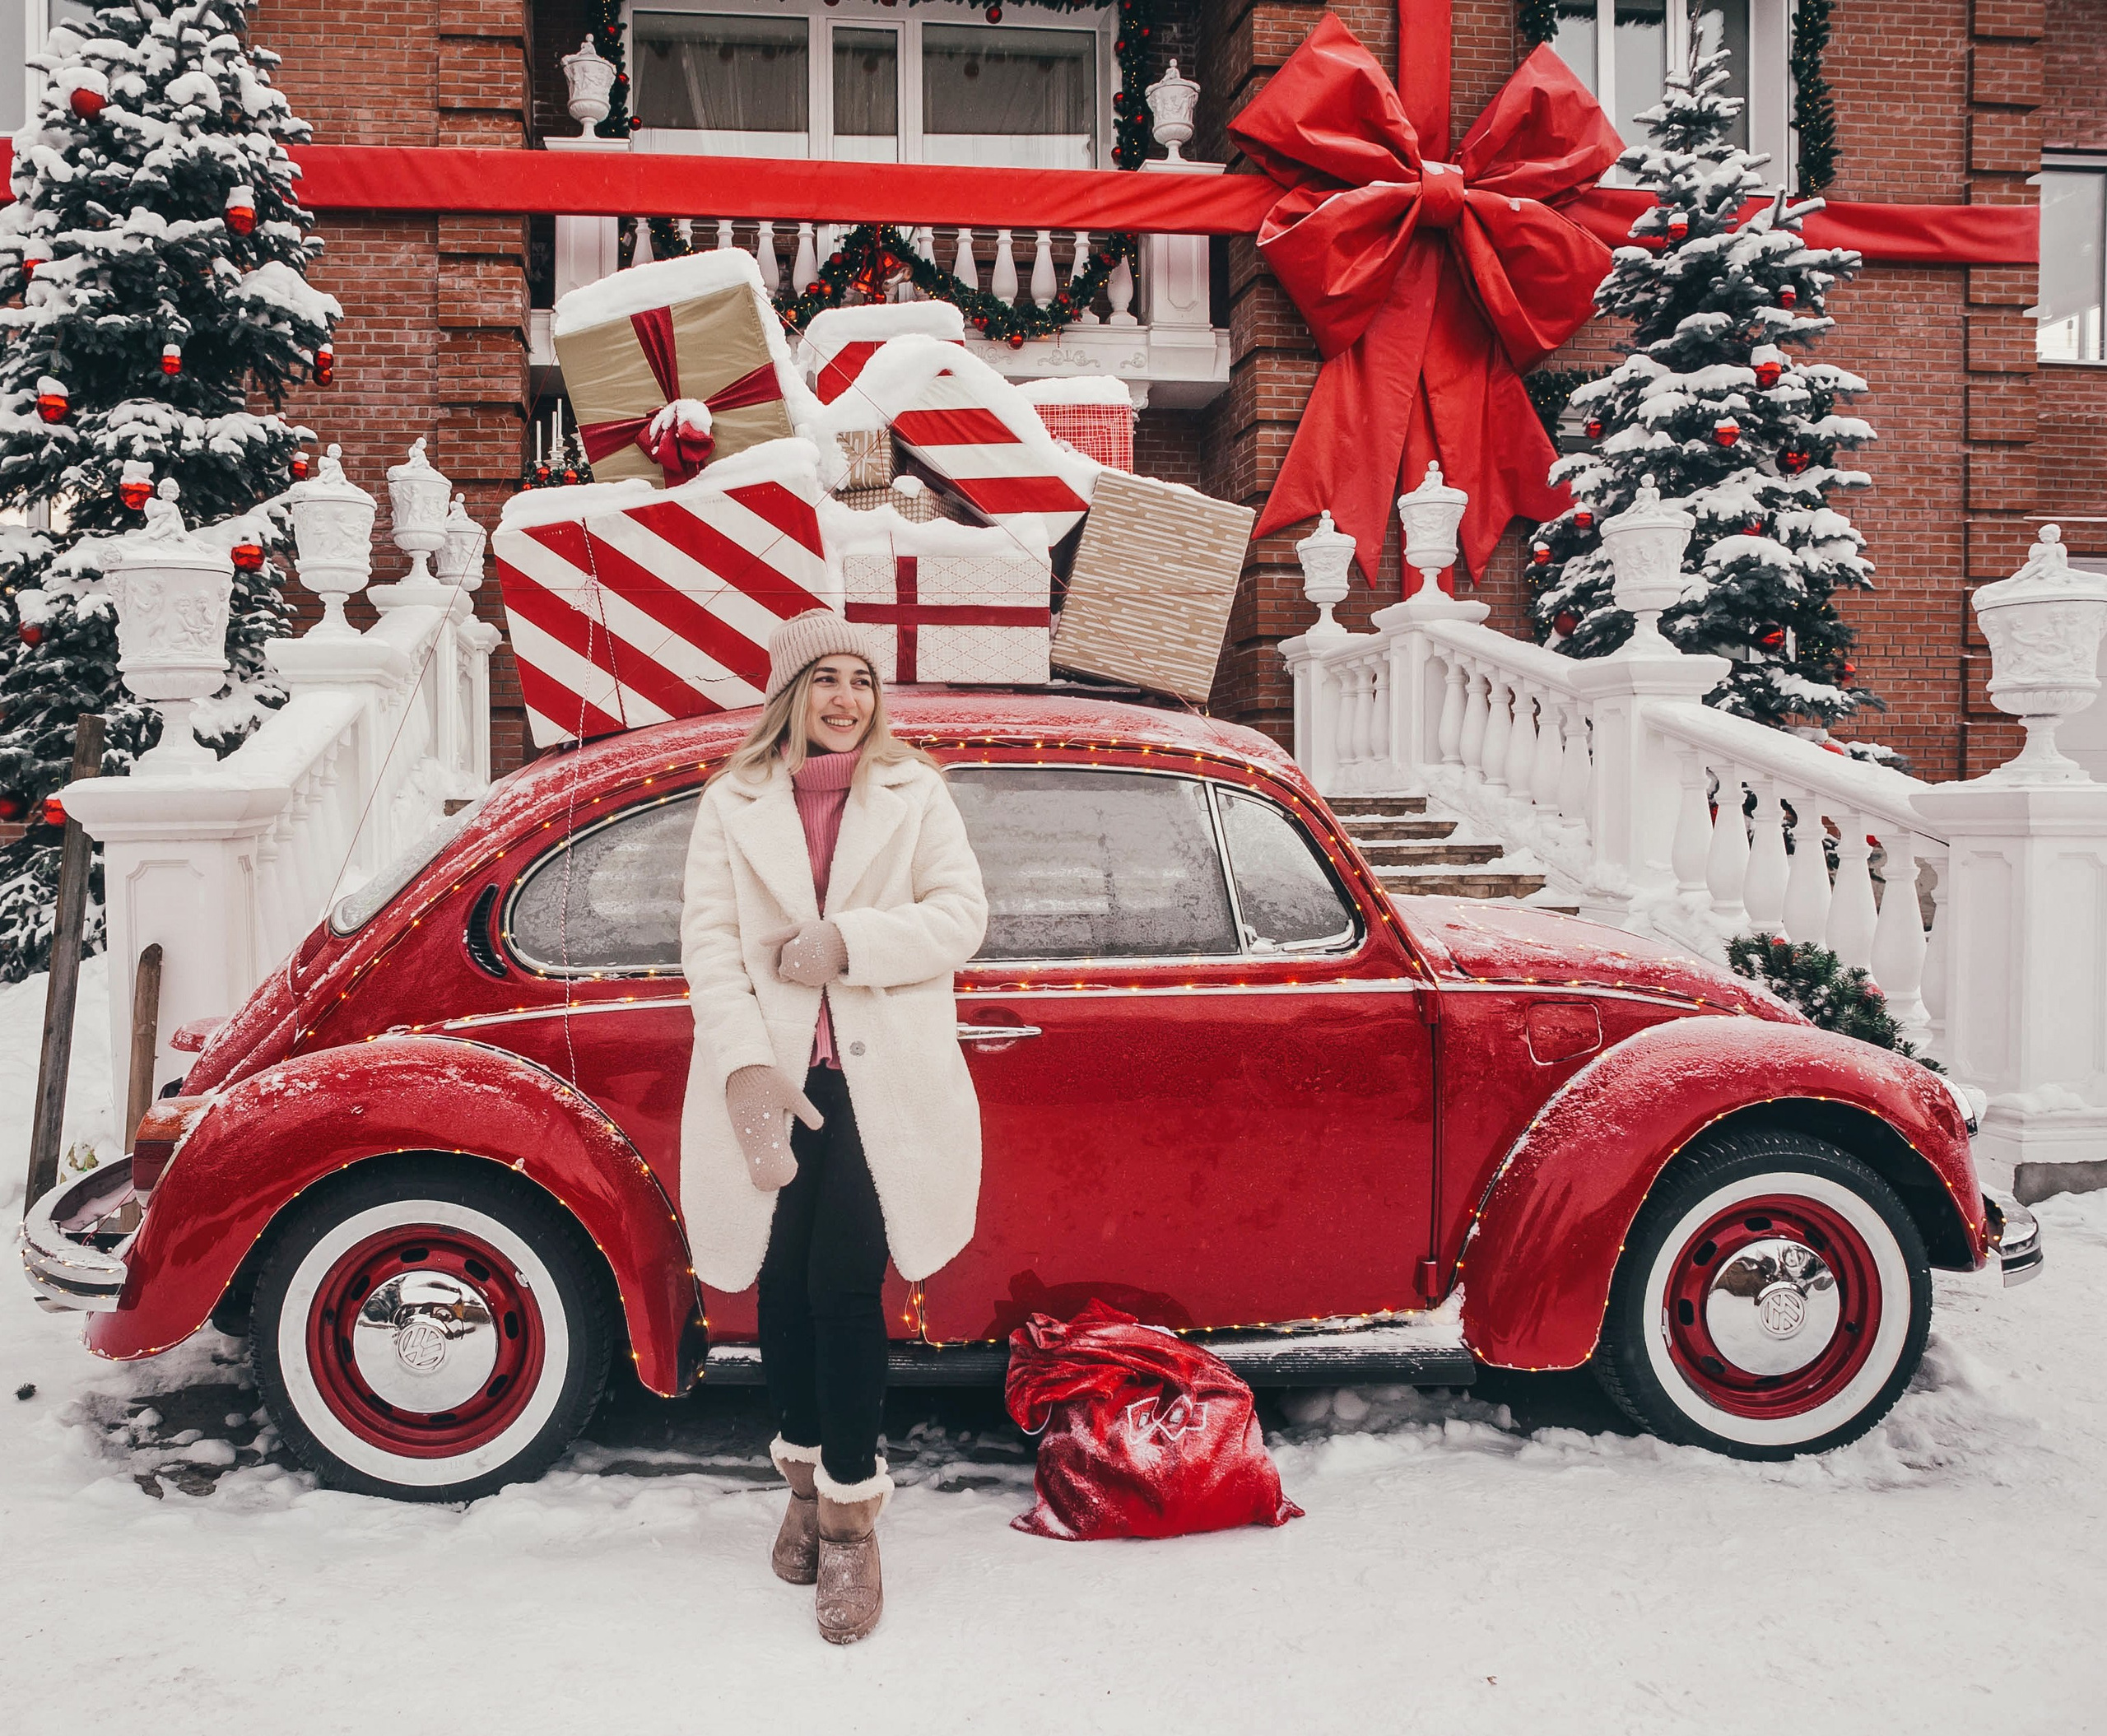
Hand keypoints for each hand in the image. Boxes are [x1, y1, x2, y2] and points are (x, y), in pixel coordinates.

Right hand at [725, 1064, 823, 1190]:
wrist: (742, 1068)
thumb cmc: (768, 1080)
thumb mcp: (791, 1092)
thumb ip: (805, 1110)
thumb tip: (819, 1125)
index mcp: (765, 1132)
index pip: (770, 1168)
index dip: (782, 1174)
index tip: (792, 1169)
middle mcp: (751, 1138)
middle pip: (759, 1173)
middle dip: (774, 1177)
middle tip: (787, 1172)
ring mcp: (743, 1135)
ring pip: (752, 1164)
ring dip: (765, 1168)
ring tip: (780, 1167)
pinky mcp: (738, 1129)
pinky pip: (748, 1152)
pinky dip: (757, 1159)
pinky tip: (767, 1156)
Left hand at [775, 919, 848, 987]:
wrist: (846, 943)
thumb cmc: (820, 932)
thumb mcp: (799, 928)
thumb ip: (778, 935)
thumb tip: (759, 942)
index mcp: (788, 952)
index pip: (778, 959)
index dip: (787, 951)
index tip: (799, 943)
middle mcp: (795, 967)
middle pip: (785, 970)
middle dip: (792, 962)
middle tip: (807, 950)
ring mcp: (805, 976)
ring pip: (794, 977)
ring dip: (801, 969)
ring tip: (814, 955)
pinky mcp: (815, 982)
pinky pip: (805, 981)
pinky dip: (810, 974)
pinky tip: (819, 964)